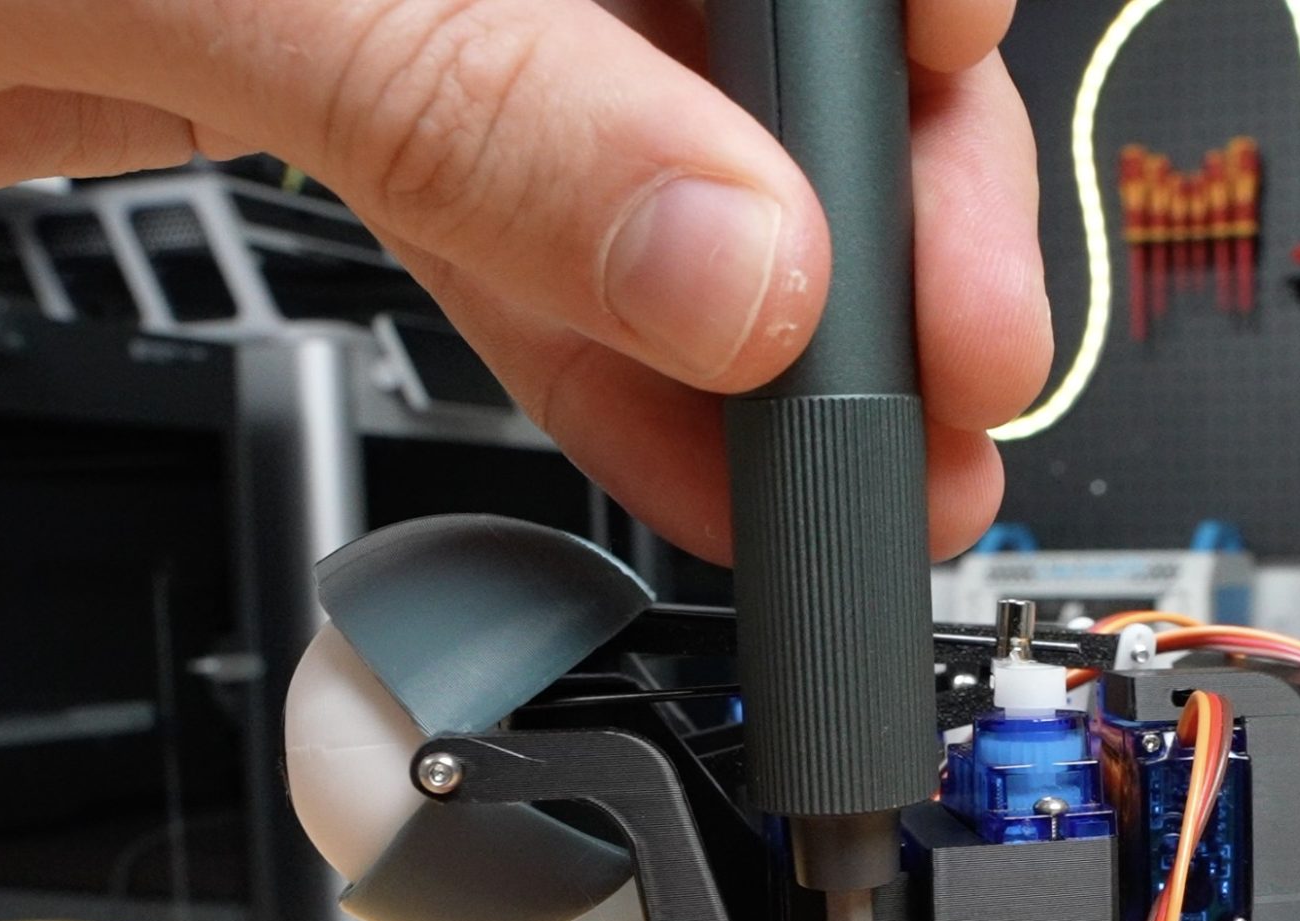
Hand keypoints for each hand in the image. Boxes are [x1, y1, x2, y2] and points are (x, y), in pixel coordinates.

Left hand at [0, 0, 1050, 560]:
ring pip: (664, 164)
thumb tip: (738, 261)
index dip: (909, 49)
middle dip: (870, 232)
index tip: (946, 216)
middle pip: (767, 46)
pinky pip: (531, 239)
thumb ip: (488, 108)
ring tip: (843, 495)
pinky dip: (610, 369)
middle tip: (926, 403)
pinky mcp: (352, 97)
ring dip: (763, 347)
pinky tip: (688, 470)